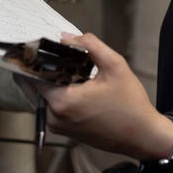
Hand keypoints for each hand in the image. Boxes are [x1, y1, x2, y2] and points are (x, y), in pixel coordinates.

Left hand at [36, 33, 172, 160]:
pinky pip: (49, 107)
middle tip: (53, 52)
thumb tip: (65, 37)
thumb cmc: (130, 103)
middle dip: (38, 68)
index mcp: (63, 101)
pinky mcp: (63, 131)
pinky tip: (70, 82)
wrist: (141, 136)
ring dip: (46, 81)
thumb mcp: (115, 66)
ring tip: (65, 66)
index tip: (40, 44)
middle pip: (31, 86)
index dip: (33, 58)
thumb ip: (90, 45)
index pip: (32, 75)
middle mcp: (54, 117)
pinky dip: (54, 93)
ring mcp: (57, 127)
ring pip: (39, 96)